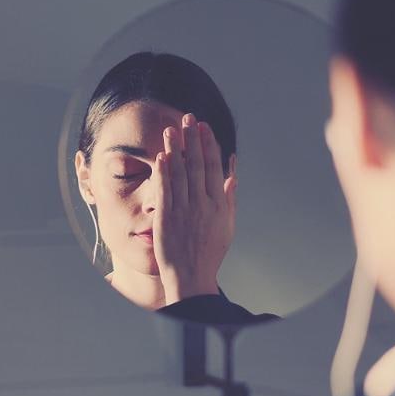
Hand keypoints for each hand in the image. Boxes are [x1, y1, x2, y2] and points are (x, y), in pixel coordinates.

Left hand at [153, 114, 236, 304]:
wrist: (191, 277)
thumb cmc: (209, 253)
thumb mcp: (227, 225)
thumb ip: (229, 198)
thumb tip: (232, 174)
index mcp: (219, 205)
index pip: (213, 168)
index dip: (208, 145)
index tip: (203, 127)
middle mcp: (203, 205)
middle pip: (197, 165)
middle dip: (192, 139)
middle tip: (187, 117)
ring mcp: (184, 212)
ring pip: (180, 174)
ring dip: (176, 150)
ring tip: (171, 129)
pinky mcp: (166, 219)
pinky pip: (165, 191)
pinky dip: (164, 173)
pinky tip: (162, 156)